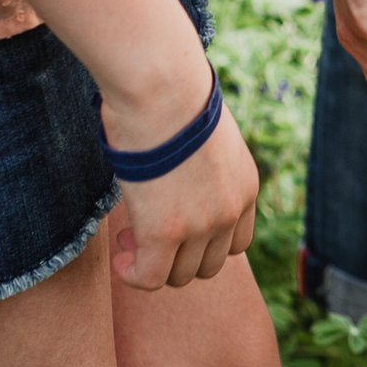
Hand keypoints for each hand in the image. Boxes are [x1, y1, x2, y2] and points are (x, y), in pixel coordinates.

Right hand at [104, 70, 261, 290]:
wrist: (164, 88)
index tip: (175, 225)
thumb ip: (202, 166)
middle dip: (177, 256)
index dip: (203, 243)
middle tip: (144, 230)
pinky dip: (134, 274)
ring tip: (129, 237)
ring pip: (181, 275)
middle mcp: (231, 212)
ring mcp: (202, 225)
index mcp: (245, 189)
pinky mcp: (166, 232)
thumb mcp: (204, 136)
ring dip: (153, 263)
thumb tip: (177, 172)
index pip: (236, 242)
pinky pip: (151, 278)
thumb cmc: (174, 97)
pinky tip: (120, 257)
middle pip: (210, 265)